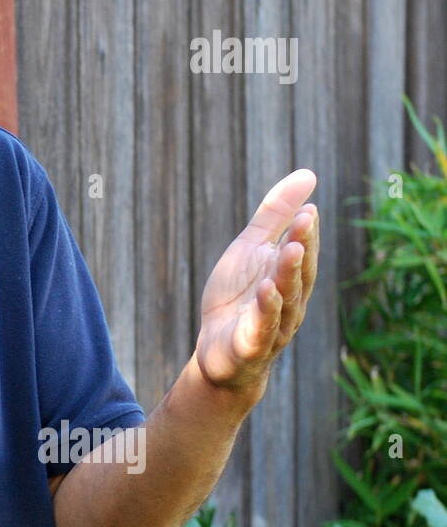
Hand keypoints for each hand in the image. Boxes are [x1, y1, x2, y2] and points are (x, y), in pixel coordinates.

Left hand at [194, 168, 319, 407]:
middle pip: (299, 272)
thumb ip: (275, 216)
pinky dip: (267, 309)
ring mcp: (273, 325)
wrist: (219, 350)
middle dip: (303, 246)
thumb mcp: (251, 248)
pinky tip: (266, 289)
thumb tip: (308, 175)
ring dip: (288, 273)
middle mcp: (290, 302)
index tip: (308, 208)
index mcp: (290, 277)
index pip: (302, 252)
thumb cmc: (239, 296)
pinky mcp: (251, 344)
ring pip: (286, 298)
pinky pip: (262, 326)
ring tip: (291, 248)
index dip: (306, 232)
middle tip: (305, 220)